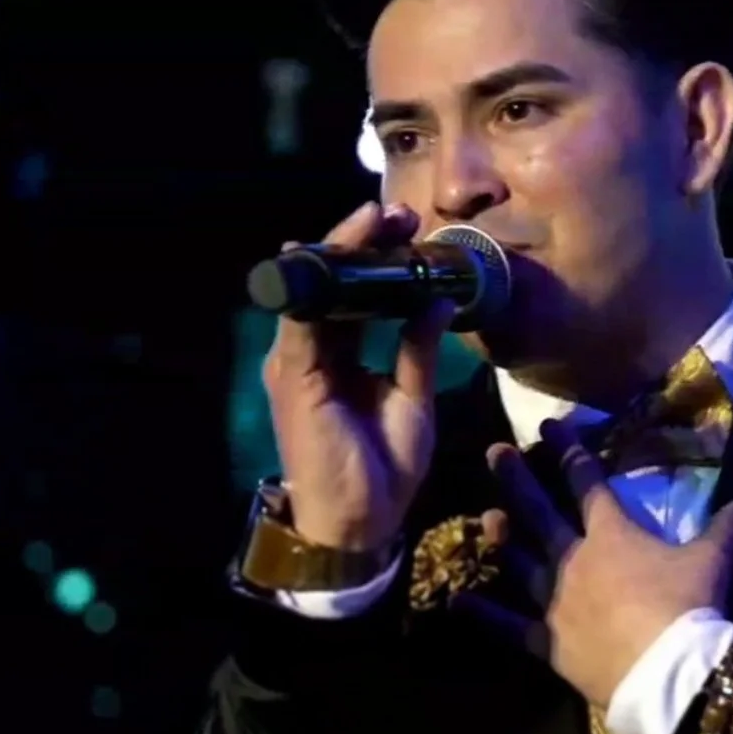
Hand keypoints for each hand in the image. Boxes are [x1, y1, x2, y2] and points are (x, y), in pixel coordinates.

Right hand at [262, 201, 455, 554]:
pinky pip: (305, 320)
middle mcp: (312, 353)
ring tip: (378, 219)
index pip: (353, 294)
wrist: (359, 522)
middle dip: (359, 242)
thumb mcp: (413, 399)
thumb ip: (418, 349)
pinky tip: (345, 257)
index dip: (375, 258)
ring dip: (343, 252)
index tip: (407, 227)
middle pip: (330, 284)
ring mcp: (296, 362)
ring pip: (315, 291)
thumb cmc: (384, 468)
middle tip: (396, 212)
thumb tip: (439, 299)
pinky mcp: (293, 376)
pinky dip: (324, 285)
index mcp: (338, 356)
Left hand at [453, 423, 732, 710]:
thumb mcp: (714, 562)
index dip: (569, 451)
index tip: (548, 424)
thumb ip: (727, 529)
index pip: (587, 482)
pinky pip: (510, 626)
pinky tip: (457, 602)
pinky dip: (483, 615)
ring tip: (484, 516)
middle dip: (518, 479)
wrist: (666, 671)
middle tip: (494, 452)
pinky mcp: (547, 641)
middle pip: (540, 513)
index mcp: (614, 534)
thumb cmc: (689, 607)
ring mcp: (556, 600)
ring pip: (521, 562)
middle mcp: (576, 559)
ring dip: (502, 539)